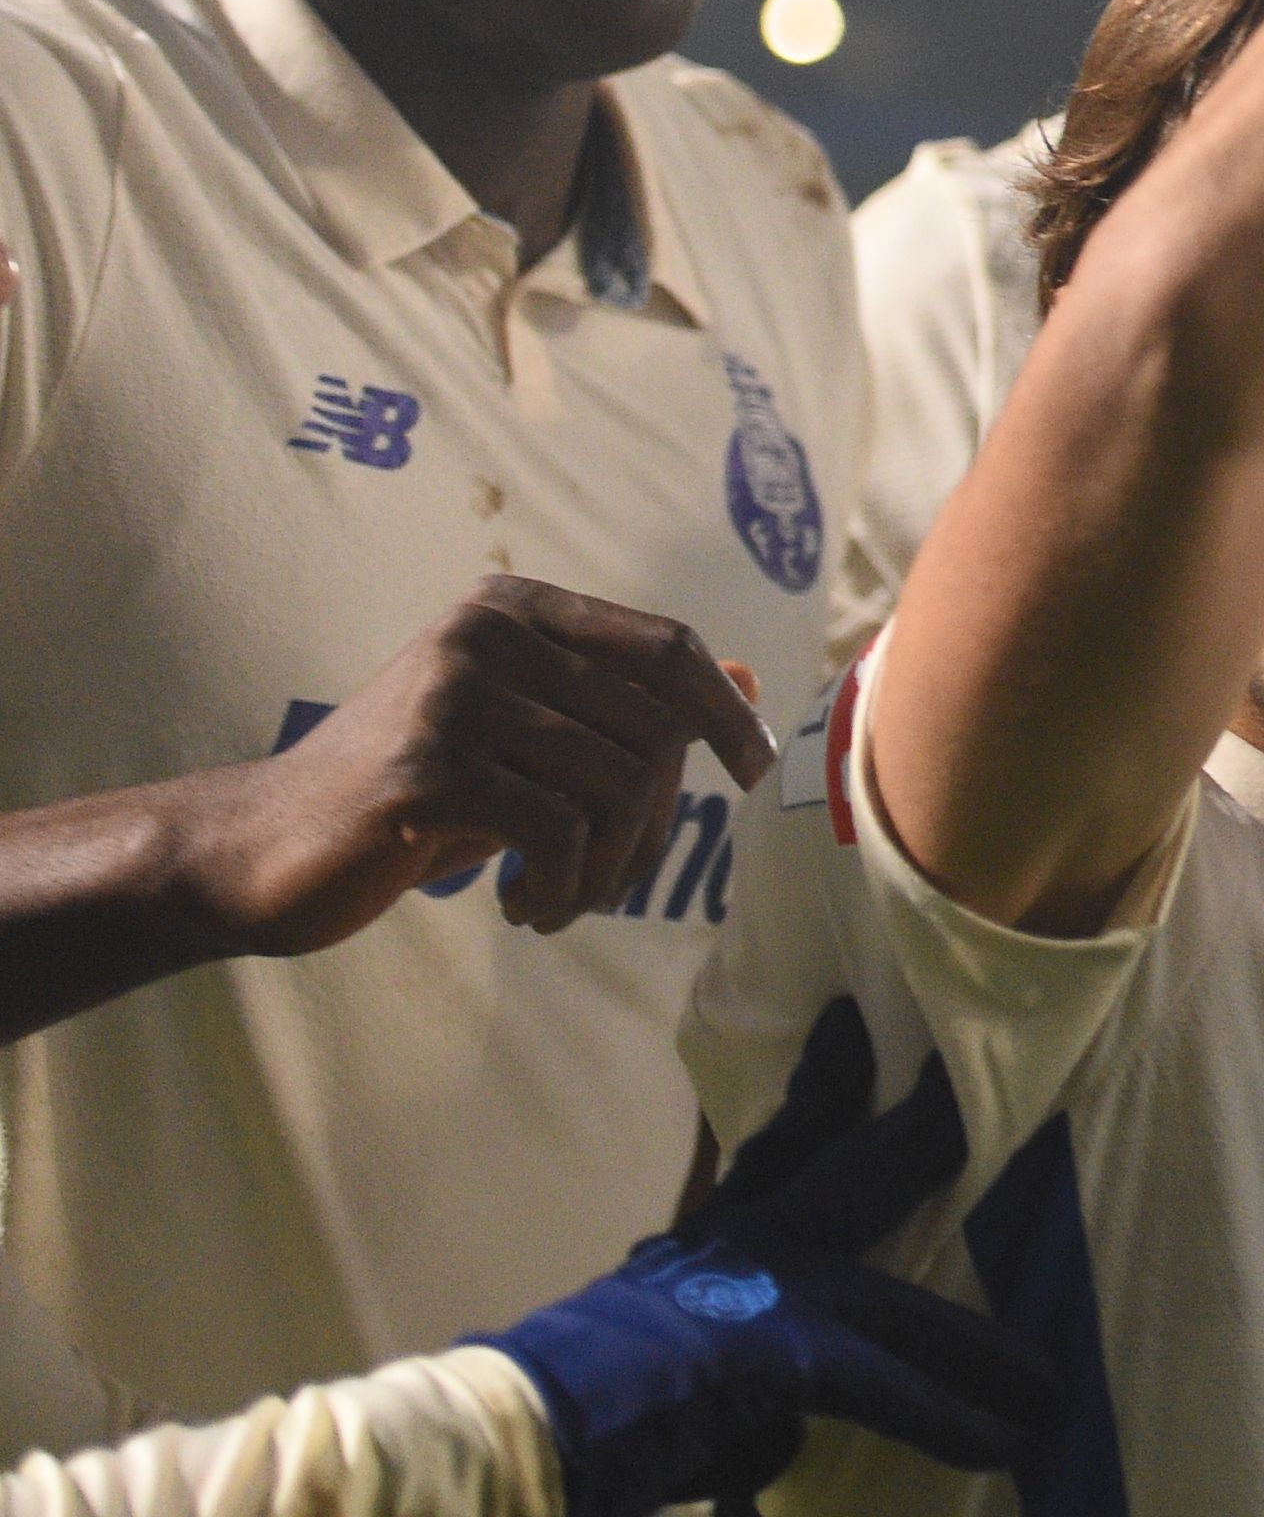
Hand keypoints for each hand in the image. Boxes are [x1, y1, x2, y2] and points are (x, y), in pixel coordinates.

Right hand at [175, 575, 773, 946]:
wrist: (258, 847)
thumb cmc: (410, 793)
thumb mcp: (523, 737)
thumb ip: (620, 704)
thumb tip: (752, 678)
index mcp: (514, 610)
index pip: (667, 647)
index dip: (723, 711)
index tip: (752, 772)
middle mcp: (485, 634)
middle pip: (652, 730)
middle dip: (653, 824)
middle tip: (610, 881)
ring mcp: (452, 697)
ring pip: (617, 786)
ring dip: (607, 869)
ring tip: (562, 901)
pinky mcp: (426, 770)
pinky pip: (562, 830)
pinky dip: (566, 883)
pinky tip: (523, 906)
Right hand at [484, 995, 1055, 1516]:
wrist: (504, 1437)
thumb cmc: (563, 1416)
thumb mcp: (653, 1368)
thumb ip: (733, 1379)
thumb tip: (785, 1426)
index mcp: (701, 1244)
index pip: (775, 1149)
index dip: (819, 1090)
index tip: (847, 1028)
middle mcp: (735, 1251)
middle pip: (849, 1177)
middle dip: (918, 1138)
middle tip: (968, 1087)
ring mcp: (759, 1299)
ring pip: (900, 1311)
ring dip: (979, 1356)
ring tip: (1049, 1386)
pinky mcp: (776, 1358)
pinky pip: (889, 1391)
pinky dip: (951, 1420)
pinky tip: (1008, 1445)